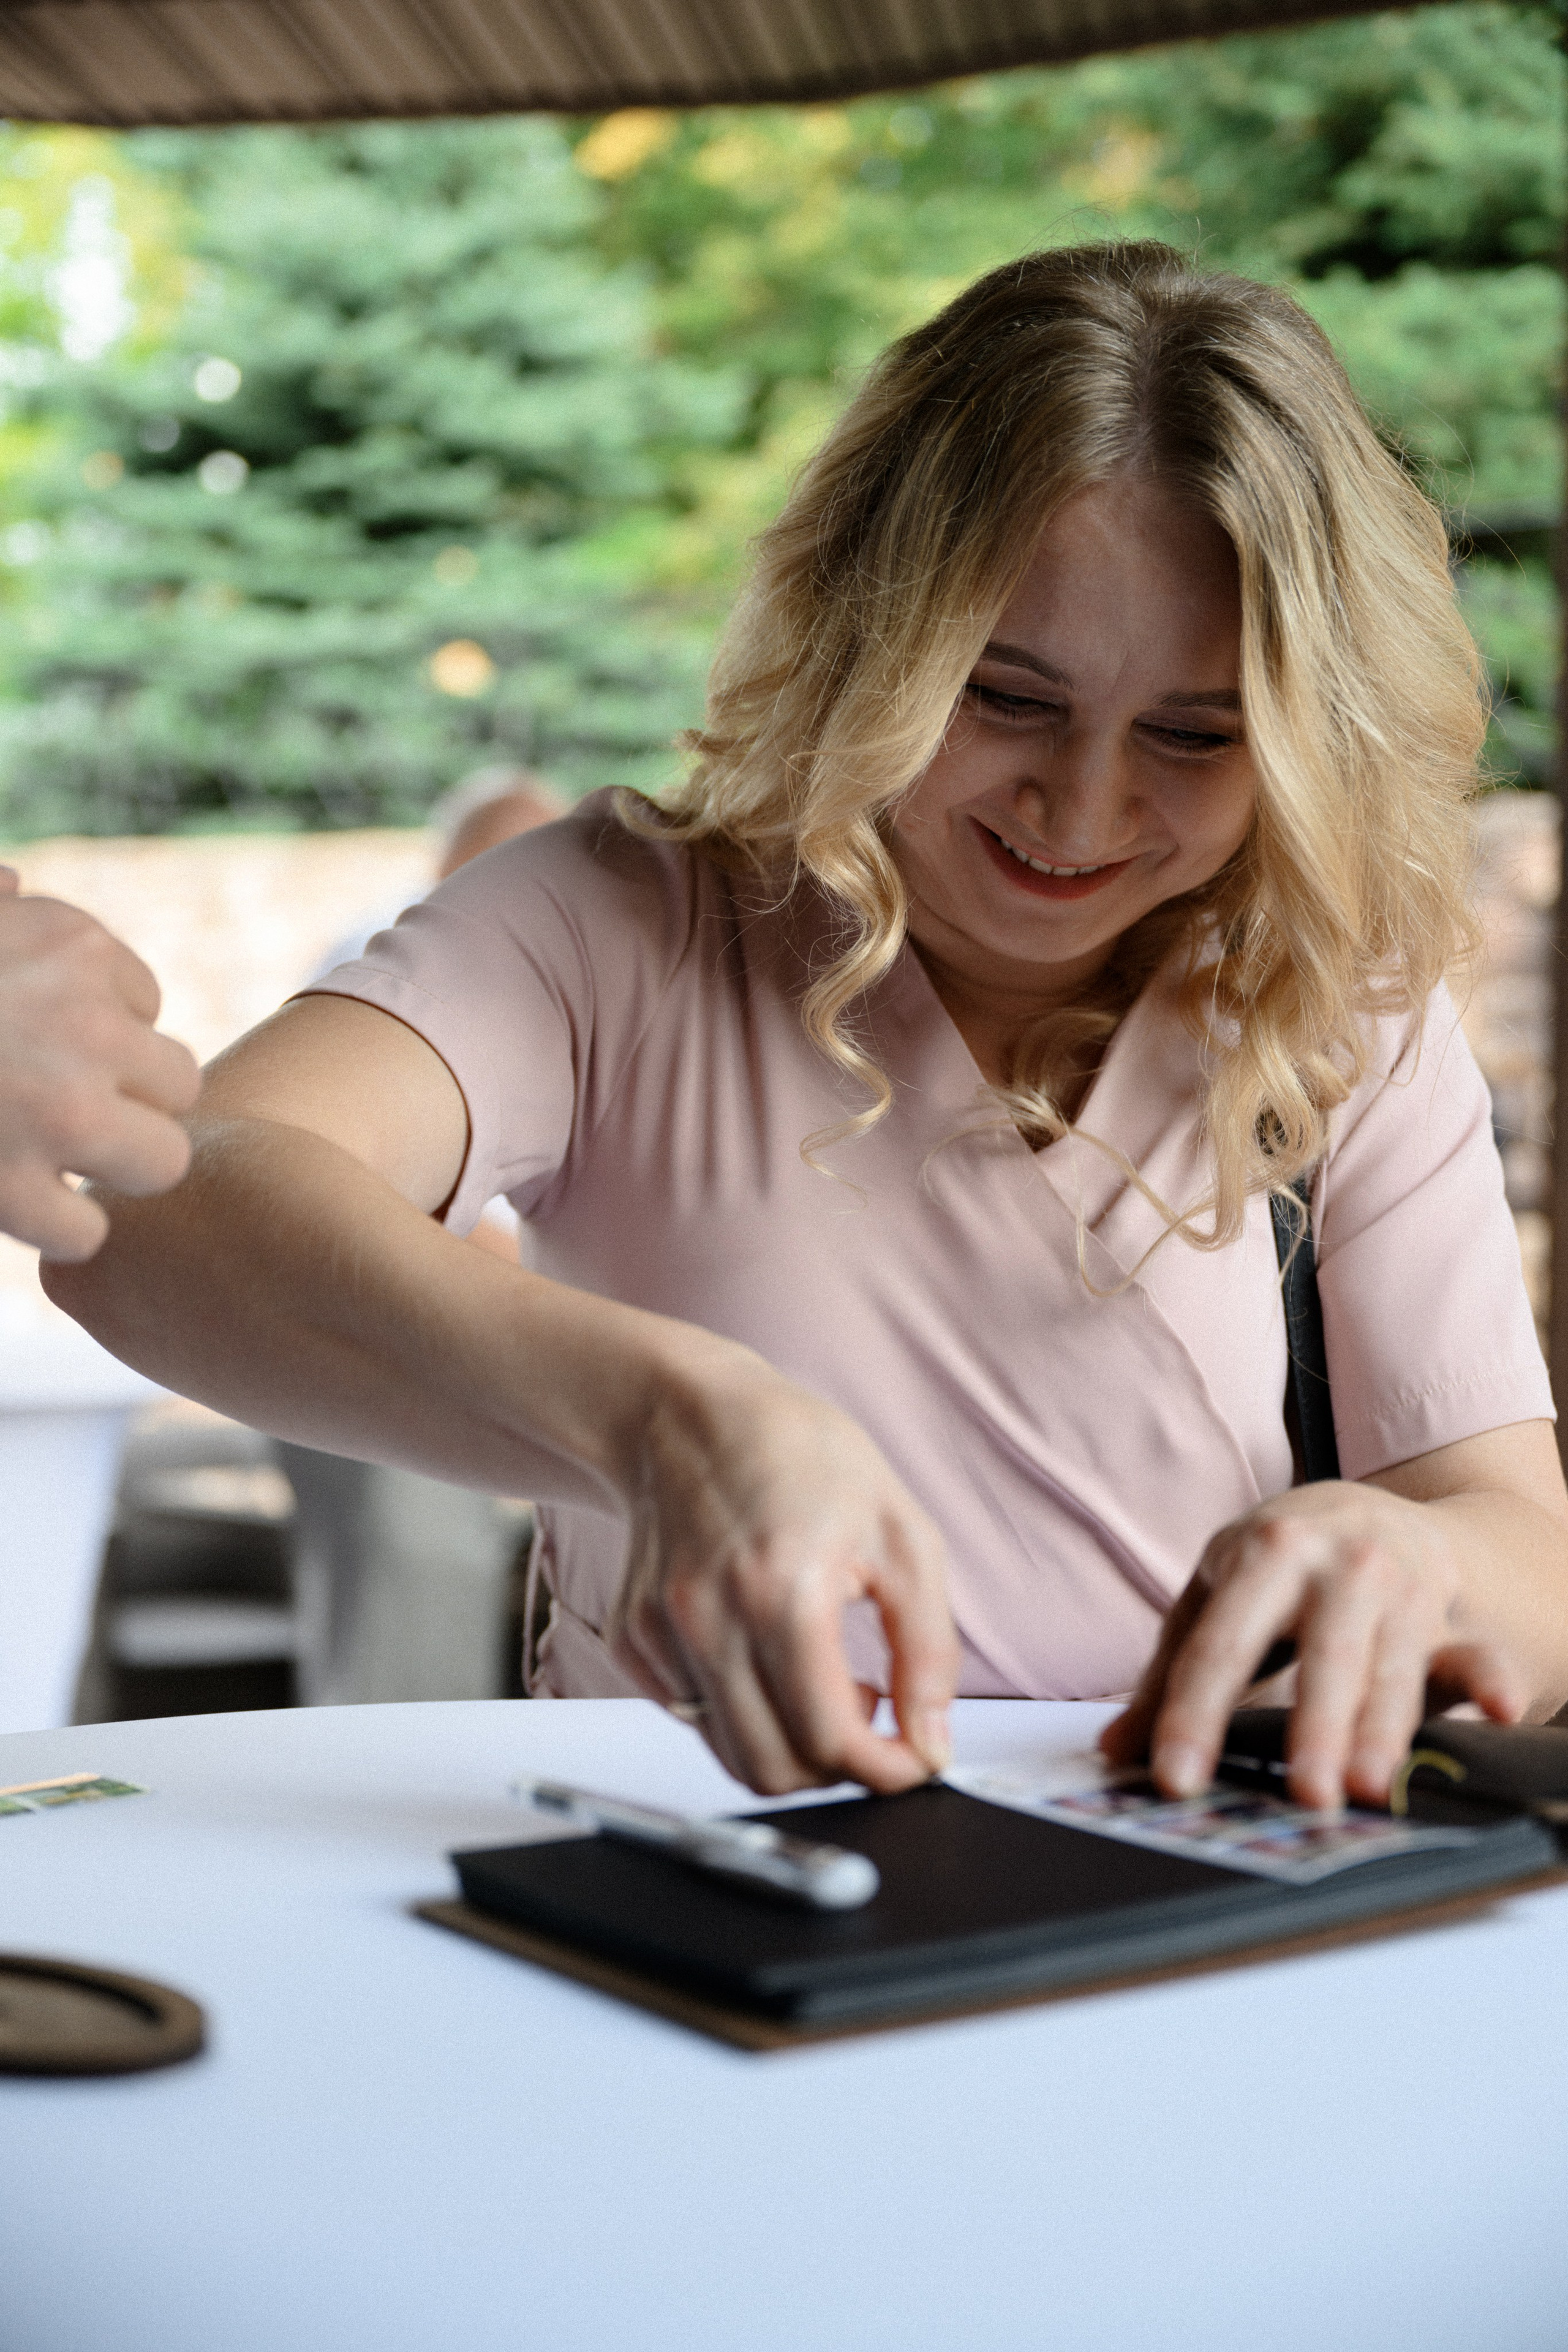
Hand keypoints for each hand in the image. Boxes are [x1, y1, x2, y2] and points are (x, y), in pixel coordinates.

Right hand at [0, 873, 200, 1258]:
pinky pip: (86, 1230)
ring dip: (115, 1166)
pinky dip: (57, 1230)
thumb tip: (11, 889)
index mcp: (71, 945)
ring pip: (161, 1157)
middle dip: (132, 1103)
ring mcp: (59, 1111)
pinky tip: (19, 1207)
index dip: (98, 1034)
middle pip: (177, 1082)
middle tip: (71, 1116)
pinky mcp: (11, 1188)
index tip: (42, 1044)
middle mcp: (87, 1024)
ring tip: (58, 1163)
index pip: (142, 1003)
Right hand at [607, 1349, 958, 1795]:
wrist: (688, 1412)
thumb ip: (927, 1648)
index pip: (829, 1740)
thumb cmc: (797, 1454)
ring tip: (823, 1680)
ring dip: (788, 1744)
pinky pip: (693, 1717)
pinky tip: (768, 1655)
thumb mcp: (901, 1533)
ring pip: (730, 1755)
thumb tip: (930, 1741)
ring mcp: (661, 1635)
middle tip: (870, 1717)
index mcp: (784, 1592)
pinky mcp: (633, 1640)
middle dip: (837, 1769)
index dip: (885, 1771)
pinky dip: (740, 1712)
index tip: (911, 1759)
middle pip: (774, 1770)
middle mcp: (710, 1622)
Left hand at [1100, 1480, 1527, 1808]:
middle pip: (1321, 1655)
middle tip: (1304, 1794)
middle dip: (1314, 1726)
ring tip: (1368, 1787)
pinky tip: (1502, 1709)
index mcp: (1263, 1554)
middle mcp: (1336, 1565)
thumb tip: (1114, 1751)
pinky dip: (1490, 1680)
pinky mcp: (1446, 1616)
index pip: (1220, 1645)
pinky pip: (1473, 1652)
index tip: (1174, 1776)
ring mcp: (1398, 1588)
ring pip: (1392, 1666)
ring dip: (1384, 1728)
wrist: (1372, 1511)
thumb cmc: (1278, 1566)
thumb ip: (1170, 1673)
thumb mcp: (1216, 1596)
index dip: (1193, 1713)